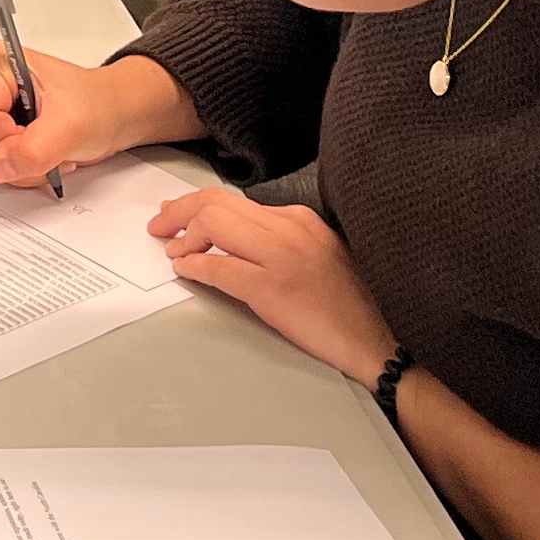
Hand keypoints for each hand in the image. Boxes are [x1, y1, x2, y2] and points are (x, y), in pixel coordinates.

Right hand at [0, 38, 149, 191]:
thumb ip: (31, 150)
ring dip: (12, 165)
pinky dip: (11, 165)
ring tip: (45, 155)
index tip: (43, 141)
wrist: (109, 112)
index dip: (9, 141)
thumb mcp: (70, 128)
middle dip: (11, 157)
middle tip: (48, 154)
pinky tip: (36, 156)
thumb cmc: (95, 105)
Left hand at [150, 188, 399, 382]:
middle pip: (217, 203)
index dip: (197, 205)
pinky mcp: (272, 288)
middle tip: (159, 227)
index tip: (177, 214)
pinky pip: (219, 268)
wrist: (379, 340)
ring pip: (213, 225)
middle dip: (179, 212)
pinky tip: (185, 271)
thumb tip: (232, 234)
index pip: (234, 199)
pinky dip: (194, 267)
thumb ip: (281, 238)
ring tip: (174, 252)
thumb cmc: (349, 304)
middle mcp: (290, 228)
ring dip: (184, 238)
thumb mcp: (318, 253)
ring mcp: (281, 256)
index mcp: (301, 218)